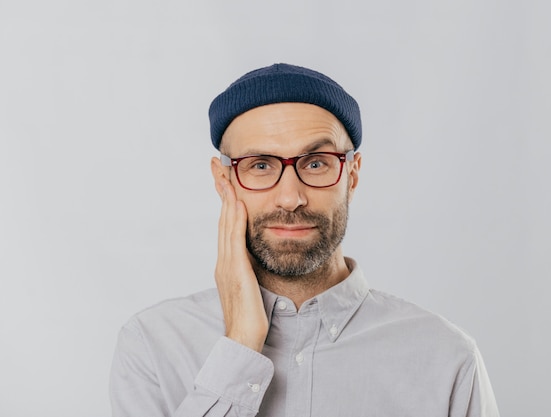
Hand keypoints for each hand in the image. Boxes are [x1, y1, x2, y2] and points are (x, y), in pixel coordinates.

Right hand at [214, 179, 268, 351]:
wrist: (244, 340)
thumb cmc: (251, 317)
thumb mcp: (251, 287)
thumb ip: (251, 270)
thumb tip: (256, 258)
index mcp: (228, 263)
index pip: (226, 224)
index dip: (226, 200)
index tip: (225, 178)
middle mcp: (224, 260)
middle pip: (222, 217)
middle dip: (221, 190)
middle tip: (217, 165)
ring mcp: (227, 265)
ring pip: (226, 224)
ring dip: (226, 197)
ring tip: (225, 174)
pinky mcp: (235, 272)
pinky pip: (235, 240)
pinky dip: (234, 219)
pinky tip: (238, 202)